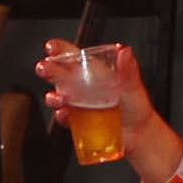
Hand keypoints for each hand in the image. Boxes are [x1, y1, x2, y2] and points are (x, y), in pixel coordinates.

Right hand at [33, 40, 147, 134]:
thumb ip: (128, 68)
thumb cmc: (135, 105)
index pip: (72, 55)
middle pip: (58, 74)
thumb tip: (125, 51)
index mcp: (92, 71)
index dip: (60, 50)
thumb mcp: (133, 84)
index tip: (52, 48)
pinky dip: (62, 116)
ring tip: (59, 98)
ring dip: (53, 97)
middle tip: (44, 69)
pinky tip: (66, 115)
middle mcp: (81, 86)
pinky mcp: (77, 121)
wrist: (138, 134)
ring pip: (56, 97)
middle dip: (47, 70)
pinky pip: (64, 118)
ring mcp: (77, 104)